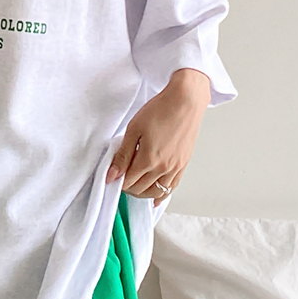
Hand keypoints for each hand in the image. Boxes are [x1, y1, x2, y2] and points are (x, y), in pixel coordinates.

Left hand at [106, 69, 210, 198]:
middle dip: (128, 187)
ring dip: (143, 193)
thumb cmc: (160, 110)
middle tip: (122, 178)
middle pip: (141, 189)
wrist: (185, 100)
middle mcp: (163, 168)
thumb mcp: (134, 129)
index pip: (128, 182)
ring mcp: (175, 168)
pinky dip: (162, 194)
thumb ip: (123, 155)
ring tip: (135, 186)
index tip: (113, 175)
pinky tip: (156, 198)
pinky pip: (172, 187)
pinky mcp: (183, 164)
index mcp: (148, 160)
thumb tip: (112, 175)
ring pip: (156, 192)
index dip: (118, 181)